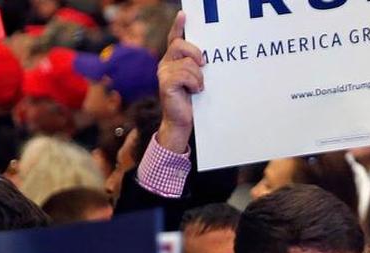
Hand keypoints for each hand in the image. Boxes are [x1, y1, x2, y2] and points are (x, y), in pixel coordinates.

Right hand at [156, 11, 204, 152]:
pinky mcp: (165, 83)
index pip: (174, 38)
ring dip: (198, 77)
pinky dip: (194, 83)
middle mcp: (165, 63)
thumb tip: (207, 57)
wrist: (183, 120)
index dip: (178, 26)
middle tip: (203, 67)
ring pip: (187, 63)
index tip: (184, 15)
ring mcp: (163, 73)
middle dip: (196, 54)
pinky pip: (184, 75)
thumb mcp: (197, 79)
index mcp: (173, 60)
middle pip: (181, 45)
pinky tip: (194, 91)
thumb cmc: (193, 100)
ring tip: (198, 87)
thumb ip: (197, 65)